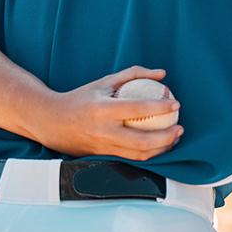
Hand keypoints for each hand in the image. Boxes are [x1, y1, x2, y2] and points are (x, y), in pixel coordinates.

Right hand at [29, 66, 182, 160]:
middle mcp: (103, 131)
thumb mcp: (104, 81)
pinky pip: (131, 158)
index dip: (159, 108)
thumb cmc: (81, 98)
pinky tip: (161, 146)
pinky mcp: (103, 157)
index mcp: (103, 110)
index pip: (137, 109)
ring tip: (175, 138)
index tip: (176, 104)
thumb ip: (133, 74)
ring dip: (162, 148)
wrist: (50, 122)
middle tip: (180, 127)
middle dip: (166, 137)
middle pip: (141, 140)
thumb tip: (162, 73)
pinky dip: (149, 154)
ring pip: (139, 154)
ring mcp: (103, 147)